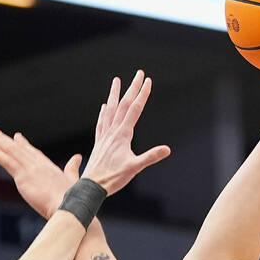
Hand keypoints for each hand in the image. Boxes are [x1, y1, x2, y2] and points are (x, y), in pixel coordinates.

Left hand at [0, 124, 80, 218]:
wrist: (70, 207)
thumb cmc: (74, 199)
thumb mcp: (74, 180)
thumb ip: (73, 168)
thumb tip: (77, 157)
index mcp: (50, 168)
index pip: (34, 153)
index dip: (24, 145)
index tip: (17, 137)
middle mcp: (39, 165)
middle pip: (19, 148)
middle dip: (5, 139)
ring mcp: (31, 169)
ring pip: (11, 150)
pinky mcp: (23, 176)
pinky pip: (7, 161)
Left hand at [81, 70, 170, 193]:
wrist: (91, 186)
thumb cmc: (113, 179)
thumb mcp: (134, 168)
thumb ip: (150, 157)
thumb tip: (167, 149)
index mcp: (122, 135)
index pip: (134, 110)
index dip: (142, 94)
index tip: (148, 80)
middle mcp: (112, 132)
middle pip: (123, 105)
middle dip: (132, 88)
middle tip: (139, 73)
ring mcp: (104, 136)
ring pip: (110, 109)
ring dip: (114, 94)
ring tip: (116, 80)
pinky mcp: (99, 142)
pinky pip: (102, 122)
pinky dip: (104, 112)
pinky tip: (104, 106)